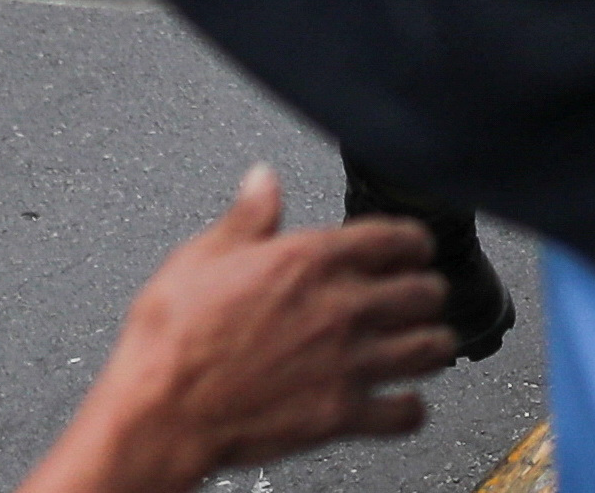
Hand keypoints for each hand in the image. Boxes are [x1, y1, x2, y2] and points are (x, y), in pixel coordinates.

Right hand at [48, 169, 452, 490]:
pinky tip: (406, 402)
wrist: (160, 409)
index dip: (413, 241)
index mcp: (310, 260)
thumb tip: (263, 179)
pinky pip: (405, 413)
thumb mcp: (202, 256)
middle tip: (421, 294)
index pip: (396, 238)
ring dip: (433, 343)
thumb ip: (247, 218)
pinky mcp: (342, 416)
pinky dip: (411, 408)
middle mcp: (341, 308)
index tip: (415, 248)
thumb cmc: (172, 337)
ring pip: (429, 348)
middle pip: (424, 291)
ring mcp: (348, 364)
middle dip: (426, 290)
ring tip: (429, 341)